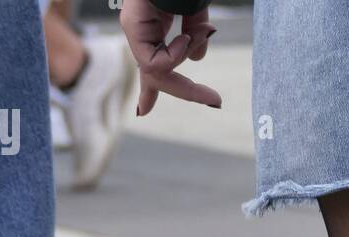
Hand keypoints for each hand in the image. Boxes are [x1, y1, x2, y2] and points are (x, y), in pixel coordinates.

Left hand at [120, 0, 220, 115]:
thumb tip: (196, 59)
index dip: (149, 92)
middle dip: (186, 91)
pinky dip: (177, 55)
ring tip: (198, 34)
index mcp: (152, 26)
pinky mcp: (132, 26)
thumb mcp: (195, 12)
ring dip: (184, 62)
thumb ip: (195, 37)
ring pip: (156, 72)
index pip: (150, 64)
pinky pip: (156, 63)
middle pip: (155, 75)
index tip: (143, 112)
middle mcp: (139, 28)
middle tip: (216, 100)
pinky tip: (187, 36)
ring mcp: (133, 27)